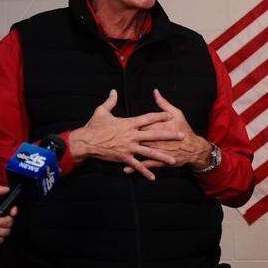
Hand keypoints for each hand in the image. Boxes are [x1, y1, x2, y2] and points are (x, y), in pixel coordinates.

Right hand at [69, 90, 184, 180]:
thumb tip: (113, 91)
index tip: (169, 115)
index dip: (159, 116)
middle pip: (154, 134)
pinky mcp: (124, 157)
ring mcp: (129, 147)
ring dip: (162, 156)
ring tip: (173, 160)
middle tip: (181, 136)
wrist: (86, 141)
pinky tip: (153, 176)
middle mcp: (132, 135)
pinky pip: (137, 165)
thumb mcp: (101, 111)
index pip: (148, 118)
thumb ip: (110, 101)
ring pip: (149, 152)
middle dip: (169, 135)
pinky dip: (145, 171)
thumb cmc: (93, 126)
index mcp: (128, 123)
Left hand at [122, 89, 212, 174]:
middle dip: (126, 138)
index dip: (131, 123)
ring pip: (140, 152)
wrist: (193, 148)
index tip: (120, 123)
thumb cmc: (184, 129)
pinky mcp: (160, 162)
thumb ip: (164, 103)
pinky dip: (136, 167)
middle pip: (138, 137)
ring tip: (115, 155)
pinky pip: (146, 165)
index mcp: (159, 126)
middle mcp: (157, 139)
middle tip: (113, 138)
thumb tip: (155, 92)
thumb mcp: (177, 113)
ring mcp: (158, 151)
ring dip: (128, 154)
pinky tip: (126, 169)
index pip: (142, 123)